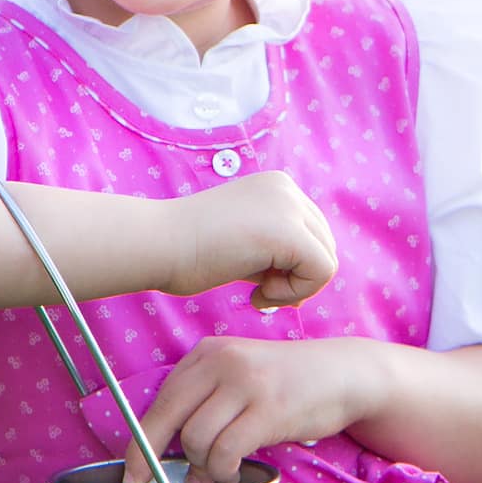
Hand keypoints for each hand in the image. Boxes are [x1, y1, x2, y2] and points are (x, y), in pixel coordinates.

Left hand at [123, 335, 389, 482]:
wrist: (345, 374)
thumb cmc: (289, 384)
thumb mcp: (240, 383)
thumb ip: (207, 415)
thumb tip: (183, 469)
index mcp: (209, 353)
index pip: (160, 400)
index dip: (141, 442)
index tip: (135, 473)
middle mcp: (223, 362)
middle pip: (170, 420)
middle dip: (160, 459)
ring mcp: (246, 383)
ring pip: (197, 439)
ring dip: (204, 468)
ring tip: (219, 474)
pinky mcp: (269, 408)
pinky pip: (226, 451)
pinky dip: (224, 470)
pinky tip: (233, 473)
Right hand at [164, 172, 337, 306]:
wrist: (156, 245)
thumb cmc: (186, 252)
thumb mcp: (244, 245)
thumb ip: (276, 255)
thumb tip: (306, 288)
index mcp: (277, 187)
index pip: (312, 234)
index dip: (293, 267)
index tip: (259, 281)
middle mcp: (288, 188)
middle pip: (324, 246)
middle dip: (297, 278)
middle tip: (261, 292)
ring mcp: (289, 205)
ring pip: (326, 260)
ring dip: (295, 287)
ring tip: (258, 292)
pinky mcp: (288, 230)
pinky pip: (322, 271)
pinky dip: (295, 292)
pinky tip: (259, 295)